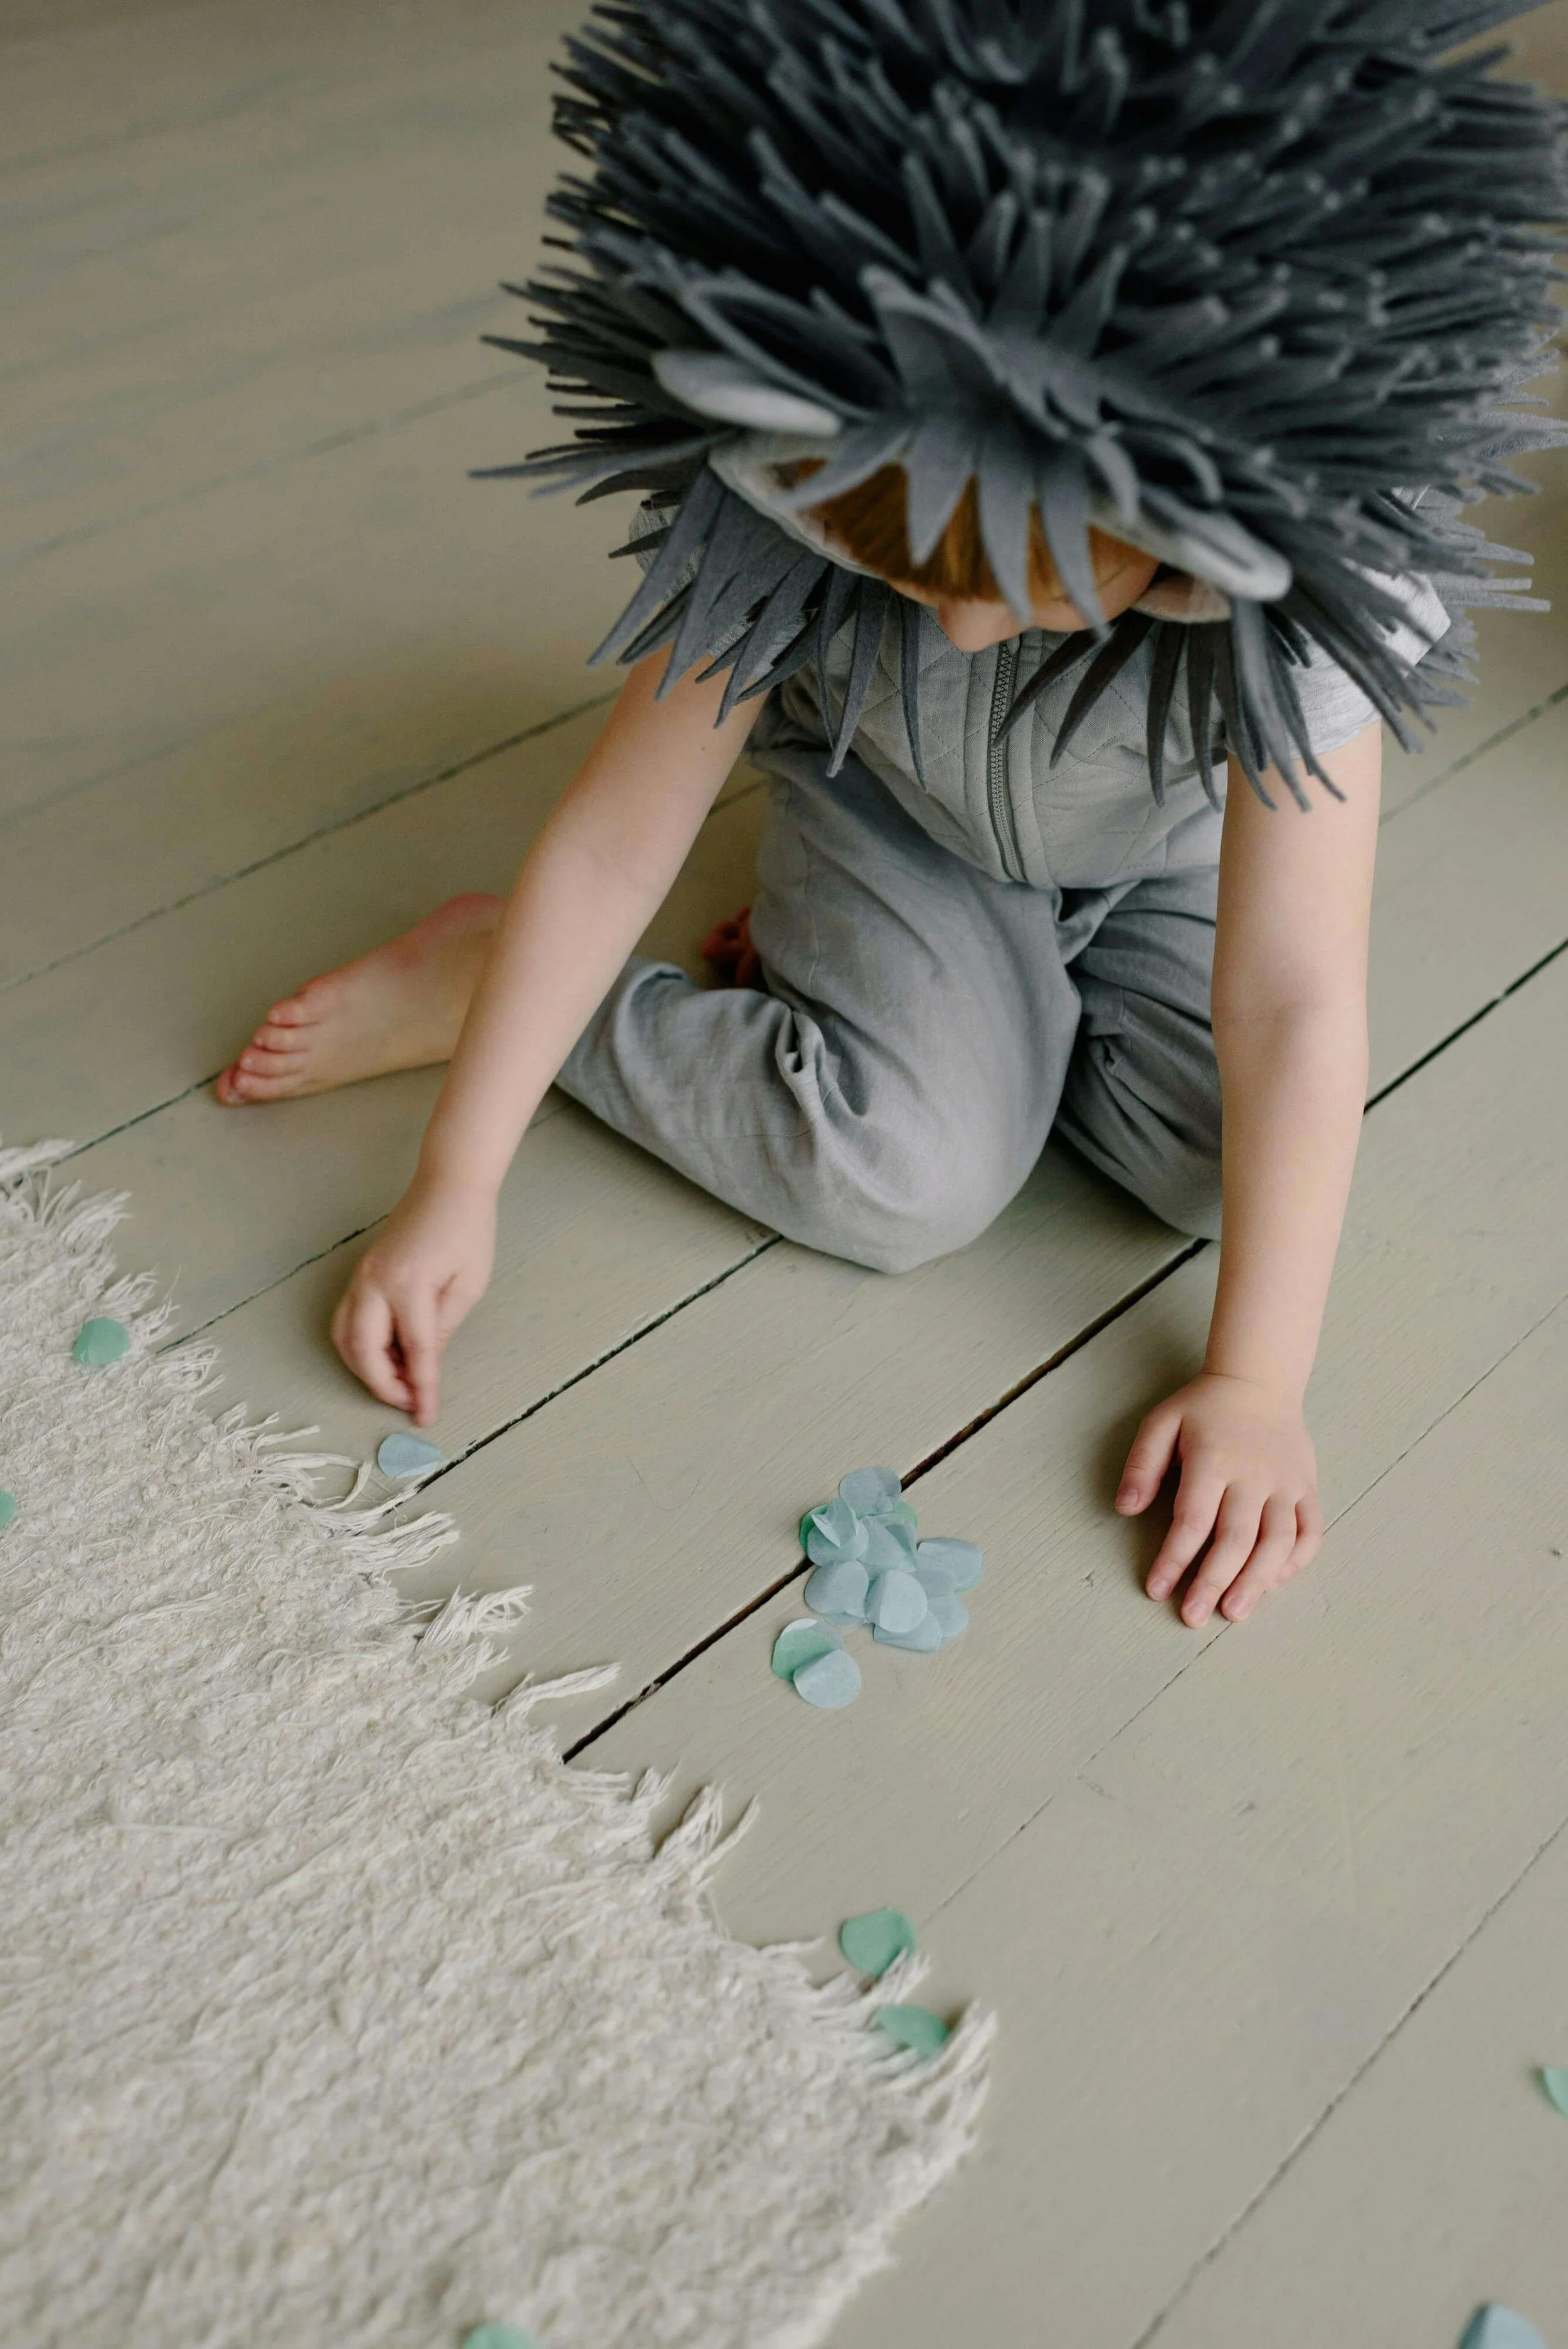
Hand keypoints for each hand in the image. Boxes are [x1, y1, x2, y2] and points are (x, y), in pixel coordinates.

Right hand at [330, 1174, 495, 1425]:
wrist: (448, 1185)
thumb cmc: (468, 1231)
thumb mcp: (468, 1286)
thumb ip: (442, 1330)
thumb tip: (424, 1368)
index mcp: (409, 1285)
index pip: (414, 1352)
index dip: (420, 1389)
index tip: (425, 1416)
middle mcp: (375, 1282)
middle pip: (363, 1351)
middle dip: (382, 1385)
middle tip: (408, 1402)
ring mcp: (361, 1276)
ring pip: (344, 1338)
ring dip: (365, 1368)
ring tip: (398, 1382)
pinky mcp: (359, 1274)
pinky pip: (346, 1320)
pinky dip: (359, 1346)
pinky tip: (387, 1355)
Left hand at [1115, 1371, 1323, 1626]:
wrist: (1259, 1381)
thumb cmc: (1203, 1408)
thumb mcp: (1161, 1423)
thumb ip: (1142, 1465)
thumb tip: (1126, 1508)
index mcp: (1213, 1459)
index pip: (1193, 1521)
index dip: (1174, 1559)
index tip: (1155, 1589)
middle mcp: (1253, 1474)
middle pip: (1236, 1538)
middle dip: (1212, 1582)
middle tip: (1193, 1617)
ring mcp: (1285, 1482)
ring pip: (1277, 1541)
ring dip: (1257, 1581)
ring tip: (1235, 1612)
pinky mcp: (1306, 1487)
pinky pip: (1310, 1530)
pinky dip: (1297, 1560)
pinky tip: (1274, 1582)